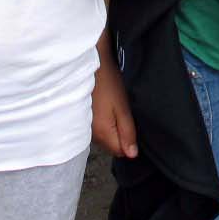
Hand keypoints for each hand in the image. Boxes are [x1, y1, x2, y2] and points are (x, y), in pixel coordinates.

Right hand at [92, 39, 137, 157]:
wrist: (91, 64)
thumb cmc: (108, 83)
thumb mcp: (123, 107)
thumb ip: (127, 132)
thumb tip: (132, 154)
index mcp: (102, 133)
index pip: (120, 152)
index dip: (131, 142)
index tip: (134, 124)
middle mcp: (91, 135)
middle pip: (112, 145)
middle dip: (122, 135)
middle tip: (126, 114)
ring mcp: (86, 127)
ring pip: (106, 137)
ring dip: (114, 127)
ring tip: (117, 108)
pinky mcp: (84, 119)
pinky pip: (99, 128)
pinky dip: (106, 121)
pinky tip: (108, 107)